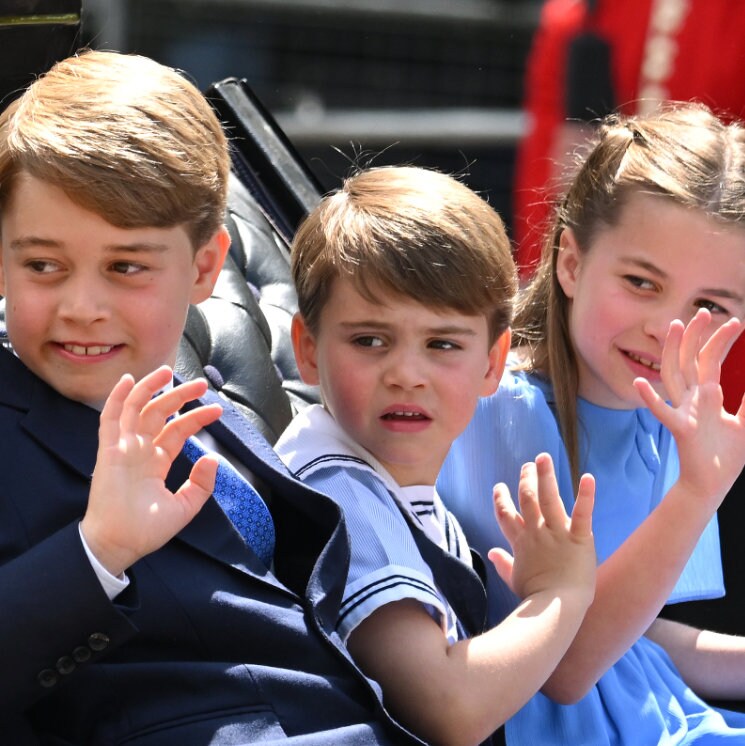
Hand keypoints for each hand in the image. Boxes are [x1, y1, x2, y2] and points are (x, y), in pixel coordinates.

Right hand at [80, 366, 222, 575]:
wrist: (119, 545)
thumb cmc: (146, 530)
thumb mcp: (184, 508)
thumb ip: (201, 485)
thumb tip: (213, 459)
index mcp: (156, 462)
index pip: (177, 431)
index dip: (196, 418)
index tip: (217, 410)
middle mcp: (140, 450)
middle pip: (160, 414)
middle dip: (180, 397)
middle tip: (201, 384)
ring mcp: (123, 449)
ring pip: (136, 409)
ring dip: (150, 388)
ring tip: (168, 371)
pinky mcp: (108, 451)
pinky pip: (110, 419)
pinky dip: (118, 399)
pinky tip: (129, 381)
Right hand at [488, 452, 595, 602]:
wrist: (555, 608)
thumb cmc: (535, 597)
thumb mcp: (514, 579)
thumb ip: (502, 563)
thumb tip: (491, 552)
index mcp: (520, 542)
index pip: (506, 515)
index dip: (501, 499)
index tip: (499, 487)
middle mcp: (536, 532)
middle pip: (527, 499)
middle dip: (526, 479)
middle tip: (528, 465)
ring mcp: (557, 533)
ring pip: (548, 498)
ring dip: (546, 476)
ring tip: (543, 457)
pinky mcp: (579, 538)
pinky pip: (582, 513)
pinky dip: (586, 494)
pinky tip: (588, 477)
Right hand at [634, 309, 744, 506]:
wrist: (712, 484)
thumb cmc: (726, 455)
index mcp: (708, 395)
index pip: (710, 360)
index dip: (720, 340)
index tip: (735, 322)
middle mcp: (693, 398)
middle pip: (690, 359)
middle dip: (696, 335)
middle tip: (703, 311)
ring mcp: (684, 411)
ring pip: (673, 375)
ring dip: (672, 350)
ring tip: (674, 327)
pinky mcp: (681, 429)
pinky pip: (662, 412)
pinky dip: (650, 399)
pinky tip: (640, 383)